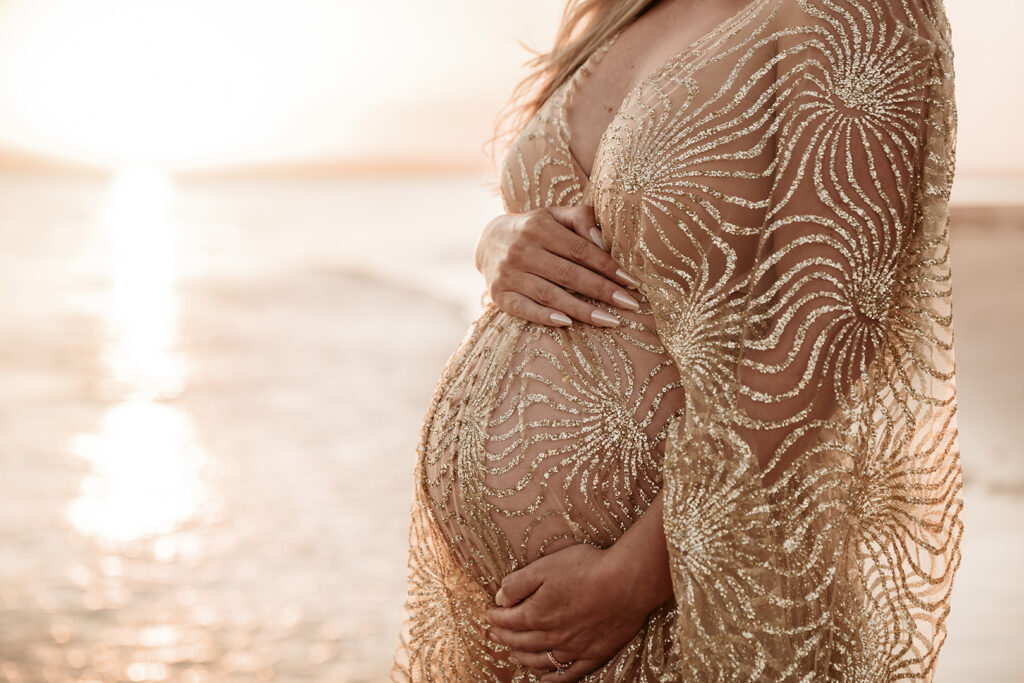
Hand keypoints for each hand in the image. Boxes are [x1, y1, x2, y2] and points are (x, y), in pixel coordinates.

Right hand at [474, 205, 642, 327]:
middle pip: (569, 274)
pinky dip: (545, 317)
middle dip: (603, 291)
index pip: (580, 250)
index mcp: (538, 226)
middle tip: (630, 305)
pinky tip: (568, 324)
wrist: (487, 241)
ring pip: (550, 295)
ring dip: (582, 310)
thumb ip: (581, 219)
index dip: (608, 266)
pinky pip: (524, 309)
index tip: (632, 282)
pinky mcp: (498, 295)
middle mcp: (521, 249)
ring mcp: (507, 274)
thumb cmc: (533, 229)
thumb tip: (603, 240)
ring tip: (610, 321)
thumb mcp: (554, 215)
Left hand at [485, 543, 659, 681]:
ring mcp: (573, 648)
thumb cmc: (586, 568)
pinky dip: (553, 679)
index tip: (489, 613)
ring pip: (540, 660)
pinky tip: (545, 680)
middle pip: (520, 641)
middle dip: (504, 637)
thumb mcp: (544, 567)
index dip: (495, 616)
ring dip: (522, 659)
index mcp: (536, 614)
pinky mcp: (594, 654)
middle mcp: (551, 636)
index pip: (507, 620)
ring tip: (512, 657)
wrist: (627, 582)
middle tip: (494, 634)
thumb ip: (518, 584)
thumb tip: (499, 599)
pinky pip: (568, 673)